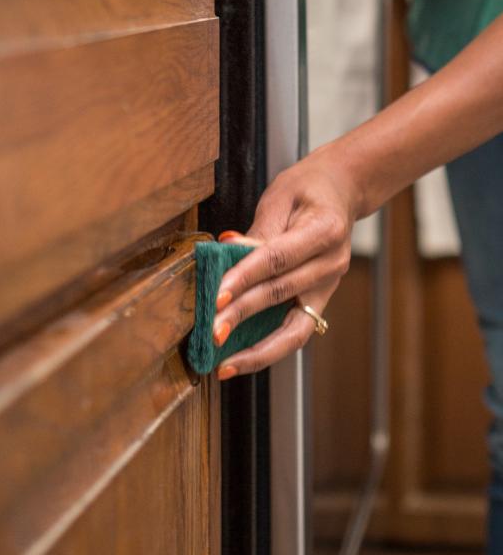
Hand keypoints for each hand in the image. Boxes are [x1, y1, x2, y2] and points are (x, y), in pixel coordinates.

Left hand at [212, 147, 361, 378]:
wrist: (343, 191)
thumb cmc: (308, 189)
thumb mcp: (281, 196)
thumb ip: (258, 230)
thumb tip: (228, 251)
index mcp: (325, 230)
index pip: (277, 259)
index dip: (244, 278)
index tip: (216, 297)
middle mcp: (331, 264)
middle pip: (280, 295)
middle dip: (242, 316)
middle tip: (212, 332)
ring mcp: (329, 286)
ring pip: (295, 329)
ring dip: (258, 350)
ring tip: (226, 365)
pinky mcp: (321, 300)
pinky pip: (296, 332)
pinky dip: (269, 349)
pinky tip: (241, 359)